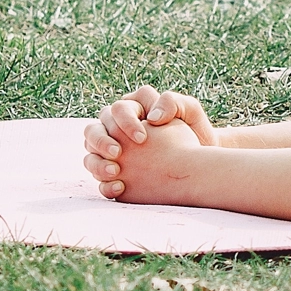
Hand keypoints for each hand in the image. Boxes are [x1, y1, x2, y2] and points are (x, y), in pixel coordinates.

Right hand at [82, 86, 217, 199]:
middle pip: (94, 129)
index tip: (142, 138)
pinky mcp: (115, 171)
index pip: (118, 110)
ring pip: (90, 153)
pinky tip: (119, 187)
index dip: (125, 122)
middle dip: (102, 141)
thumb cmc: (195, 130)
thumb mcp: (190, 111)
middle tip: (117, 154)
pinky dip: (104, 183)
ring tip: (115, 172)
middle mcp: (117, 128)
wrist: (200, 158)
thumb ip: (172, 102)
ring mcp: (113, 151)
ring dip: (96, 163)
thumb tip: (152, 117)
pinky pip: (98, 177)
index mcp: (133, 108)